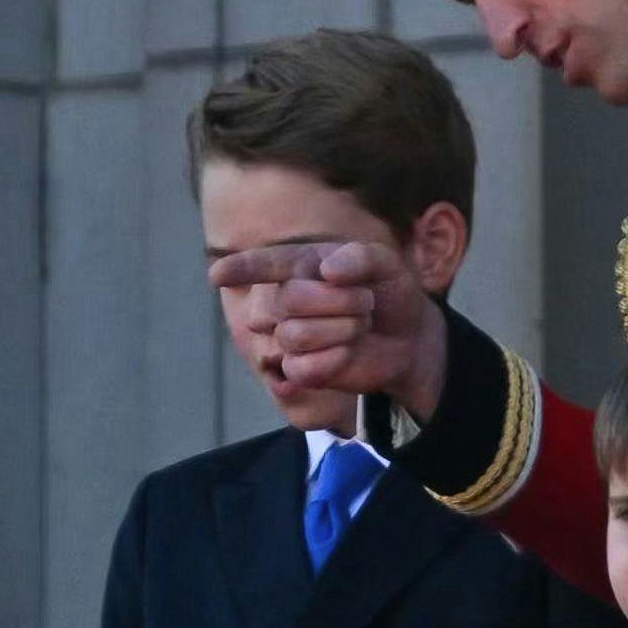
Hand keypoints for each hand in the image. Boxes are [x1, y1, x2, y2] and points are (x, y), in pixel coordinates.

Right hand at [212, 240, 447, 421]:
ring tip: (359, 324)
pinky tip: (349, 352)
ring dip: (342, 329)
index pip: (263, 264)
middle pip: (286, 300)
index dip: (241, 269)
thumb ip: (361, 257)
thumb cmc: (389, 293)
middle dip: (338, 300)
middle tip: (365, 301)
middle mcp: (285, 299)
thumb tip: (327, 270)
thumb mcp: (387, 265)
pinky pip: (303, 367)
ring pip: (294, 334)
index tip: (217, 276)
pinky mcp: (298, 370)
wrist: (409, 336)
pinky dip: (336, 358)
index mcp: (300, 266)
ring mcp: (288, 336)